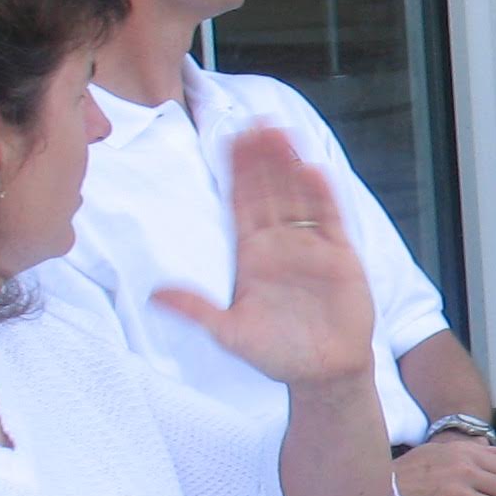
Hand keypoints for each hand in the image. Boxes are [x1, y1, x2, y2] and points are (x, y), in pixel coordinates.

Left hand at [153, 128, 373, 386]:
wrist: (323, 372)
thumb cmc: (276, 353)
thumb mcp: (229, 333)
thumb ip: (197, 310)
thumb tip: (156, 297)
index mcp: (251, 255)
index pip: (241, 203)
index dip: (236, 171)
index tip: (230, 139)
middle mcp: (280, 244)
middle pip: (269, 190)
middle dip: (262, 158)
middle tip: (256, 123)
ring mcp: (310, 247)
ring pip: (298, 196)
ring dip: (290, 166)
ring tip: (283, 134)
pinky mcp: (339, 256)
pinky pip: (329, 220)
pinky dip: (323, 196)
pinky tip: (313, 171)